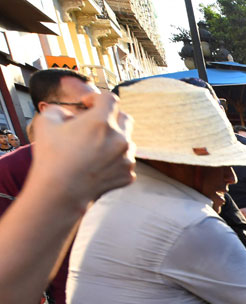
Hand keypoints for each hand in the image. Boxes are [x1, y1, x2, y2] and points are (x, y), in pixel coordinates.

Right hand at [31, 92, 133, 208]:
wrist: (61, 192)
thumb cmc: (52, 157)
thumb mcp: (46, 122)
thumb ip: (59, 110)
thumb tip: (69, 114)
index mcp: (102, 122)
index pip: (109, 98)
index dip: (96, 98)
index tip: (88, 104)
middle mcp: (120, 138)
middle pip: (124, 118)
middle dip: (110, 117)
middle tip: (96, 124)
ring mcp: (127, 158)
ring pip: (127, 141)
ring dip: (115, 140)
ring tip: (96, 147)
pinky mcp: (128, 174)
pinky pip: (126, 161)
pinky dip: (116, 160)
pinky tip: (99, 164)